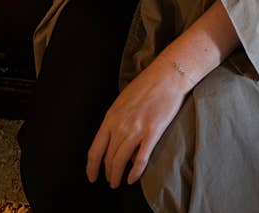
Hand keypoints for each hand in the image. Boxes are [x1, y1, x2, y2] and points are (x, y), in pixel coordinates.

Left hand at [86, 59, 188, 189]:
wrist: (166, 75)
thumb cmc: (146, 85)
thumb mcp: (122, 102)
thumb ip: (116, 121)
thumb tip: (115, 140)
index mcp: (111, 117)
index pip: (95, 150)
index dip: (91, 167)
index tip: (92, 176)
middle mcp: (120, 126)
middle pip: (108, 158)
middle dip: (108, 173)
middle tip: (110, 180)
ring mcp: (136, 130)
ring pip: (121, 161)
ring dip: (117, 175)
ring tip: (118, 182)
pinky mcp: (152, 132)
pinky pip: (141, 159)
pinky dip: (135, 172)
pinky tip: (133, 179)